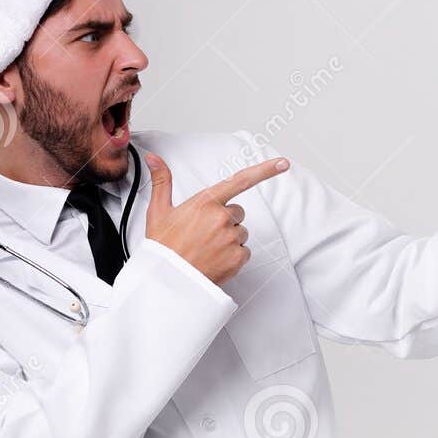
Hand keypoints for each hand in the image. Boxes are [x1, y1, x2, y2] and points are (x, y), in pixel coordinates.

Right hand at [143, 152, 289, 284]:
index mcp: (205, 202)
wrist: (168, 280)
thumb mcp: (159, 211)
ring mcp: (231, 238)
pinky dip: (233, 256)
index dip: (265, 170)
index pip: (240, 180)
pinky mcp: (237, 257)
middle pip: (237, 213)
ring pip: (241, 233)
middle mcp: (221, 217)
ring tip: (207, 248)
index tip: (283, 163)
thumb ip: (162, 181)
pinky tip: (215, 259)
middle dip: (225, 221)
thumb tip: (154, 158)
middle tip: (204, 234)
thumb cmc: (164, 246)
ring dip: (229, 239)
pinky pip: (244, 251)